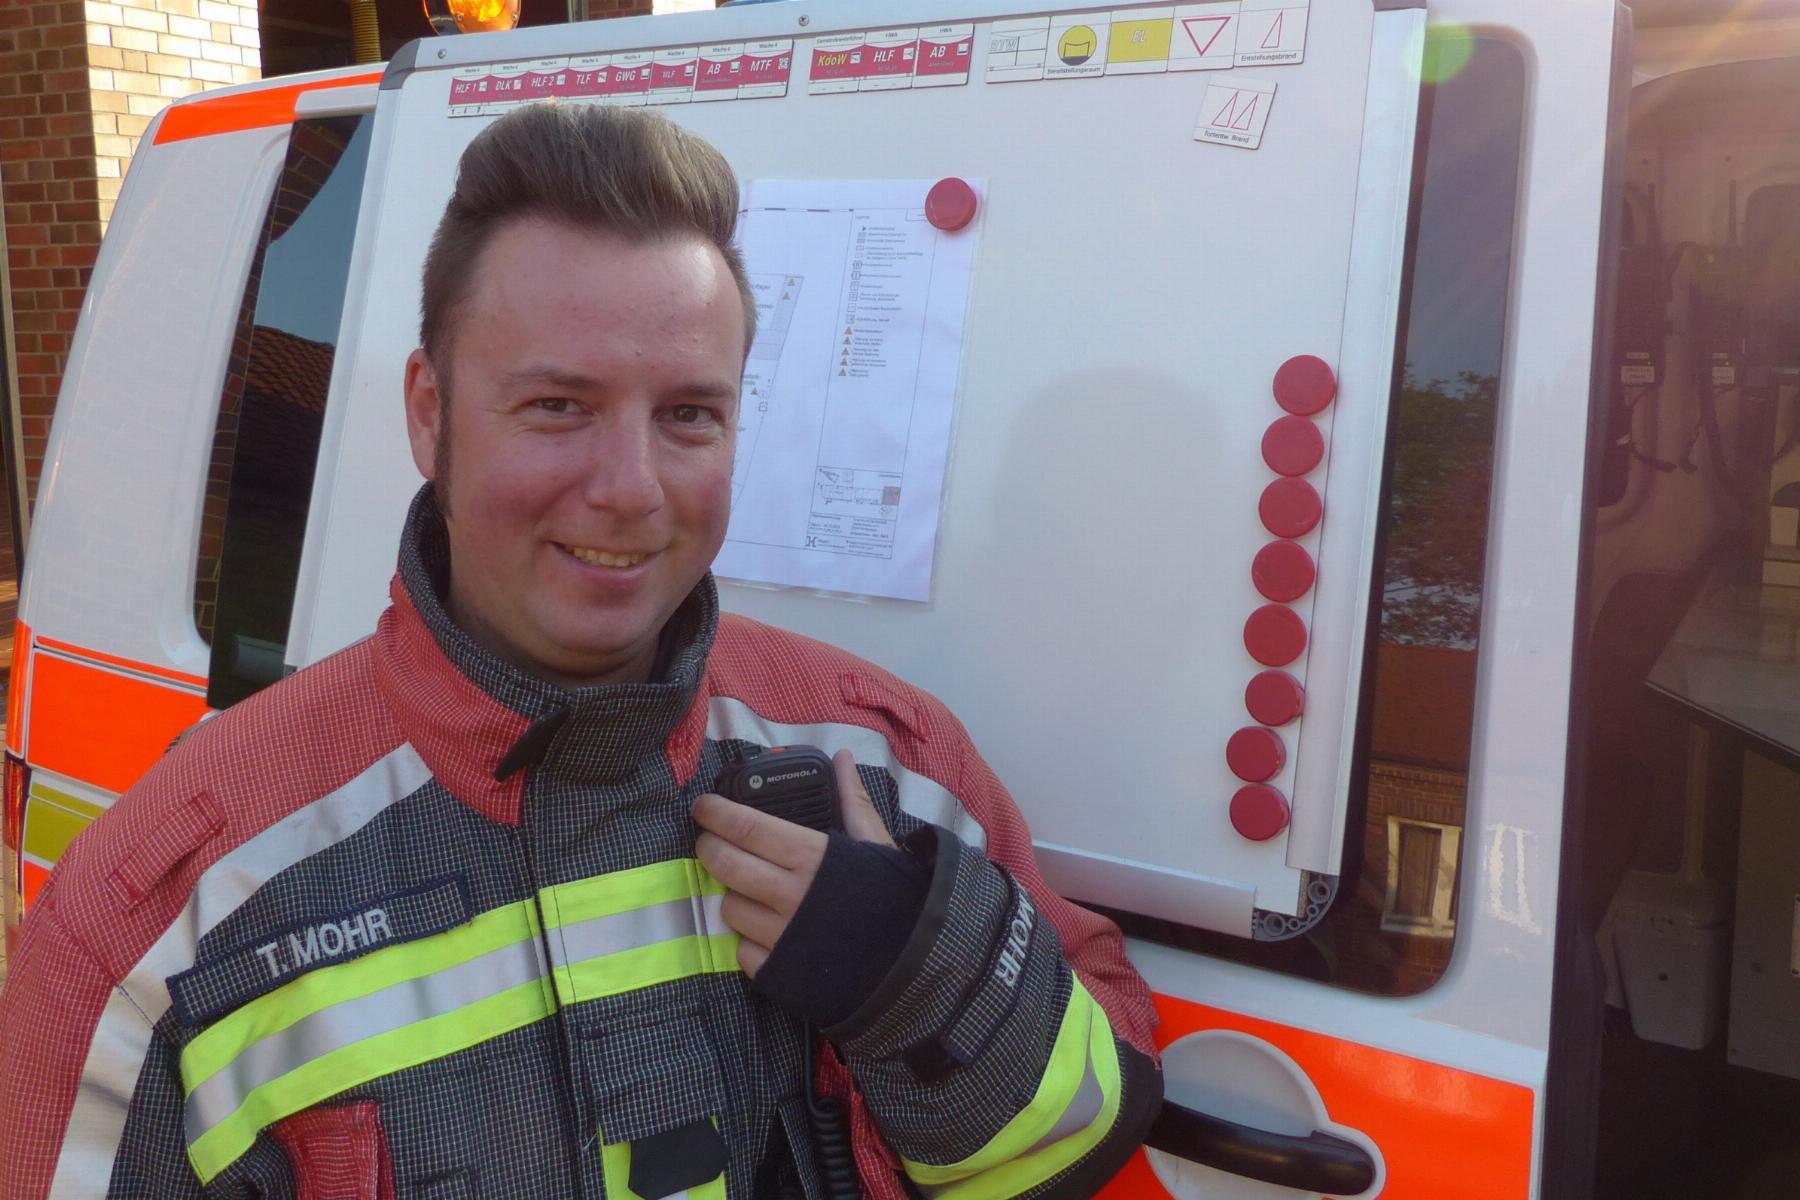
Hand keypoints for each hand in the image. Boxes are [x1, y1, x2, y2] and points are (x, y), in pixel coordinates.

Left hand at [692, 749, 895, 977]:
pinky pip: (741, 951)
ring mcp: (781, 936)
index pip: (747, 827)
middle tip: (710, 842)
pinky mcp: (779, 972)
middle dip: (709, 848)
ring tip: (747, 889)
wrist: (917, 962)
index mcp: (812, 856)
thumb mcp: (876, 843)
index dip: (716, 813)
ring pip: (728, 908)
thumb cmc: (897, 898)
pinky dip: (746, 940)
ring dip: (731, 895)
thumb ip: (853, 800)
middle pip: (724, 864)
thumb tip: (842, 758)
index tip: (703, 806)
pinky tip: (764, 930)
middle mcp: (791, 894)